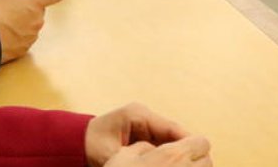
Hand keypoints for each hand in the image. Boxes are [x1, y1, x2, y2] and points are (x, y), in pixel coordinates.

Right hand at [0, 0, 62, 62]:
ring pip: (31, 26)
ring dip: (22, 24)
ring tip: (4, 24)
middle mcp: (37, 19)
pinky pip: (24, 40)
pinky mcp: (25, 49)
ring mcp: (32, 35)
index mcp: (34, 2)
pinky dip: (16, 38)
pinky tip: (2, 35)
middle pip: (39, 11)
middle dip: (29, 10)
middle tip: (13, 9)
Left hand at [85, 103, 202, 166]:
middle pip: (174, 134)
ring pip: (170, 140)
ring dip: (177, 153)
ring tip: (191, 164)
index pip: (171, 128)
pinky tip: (175, 164)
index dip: (188, 142)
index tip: (202, 153)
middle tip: (201, 162)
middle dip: (185, 149)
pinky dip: (167, 156)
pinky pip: (160, 144)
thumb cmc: (90, 147)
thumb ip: (136, 158)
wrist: (75, 144)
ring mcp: (144, 124)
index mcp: (138, 115)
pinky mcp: (142, 134)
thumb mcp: (113, 155)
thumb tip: (160, 161)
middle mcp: (144, 116)